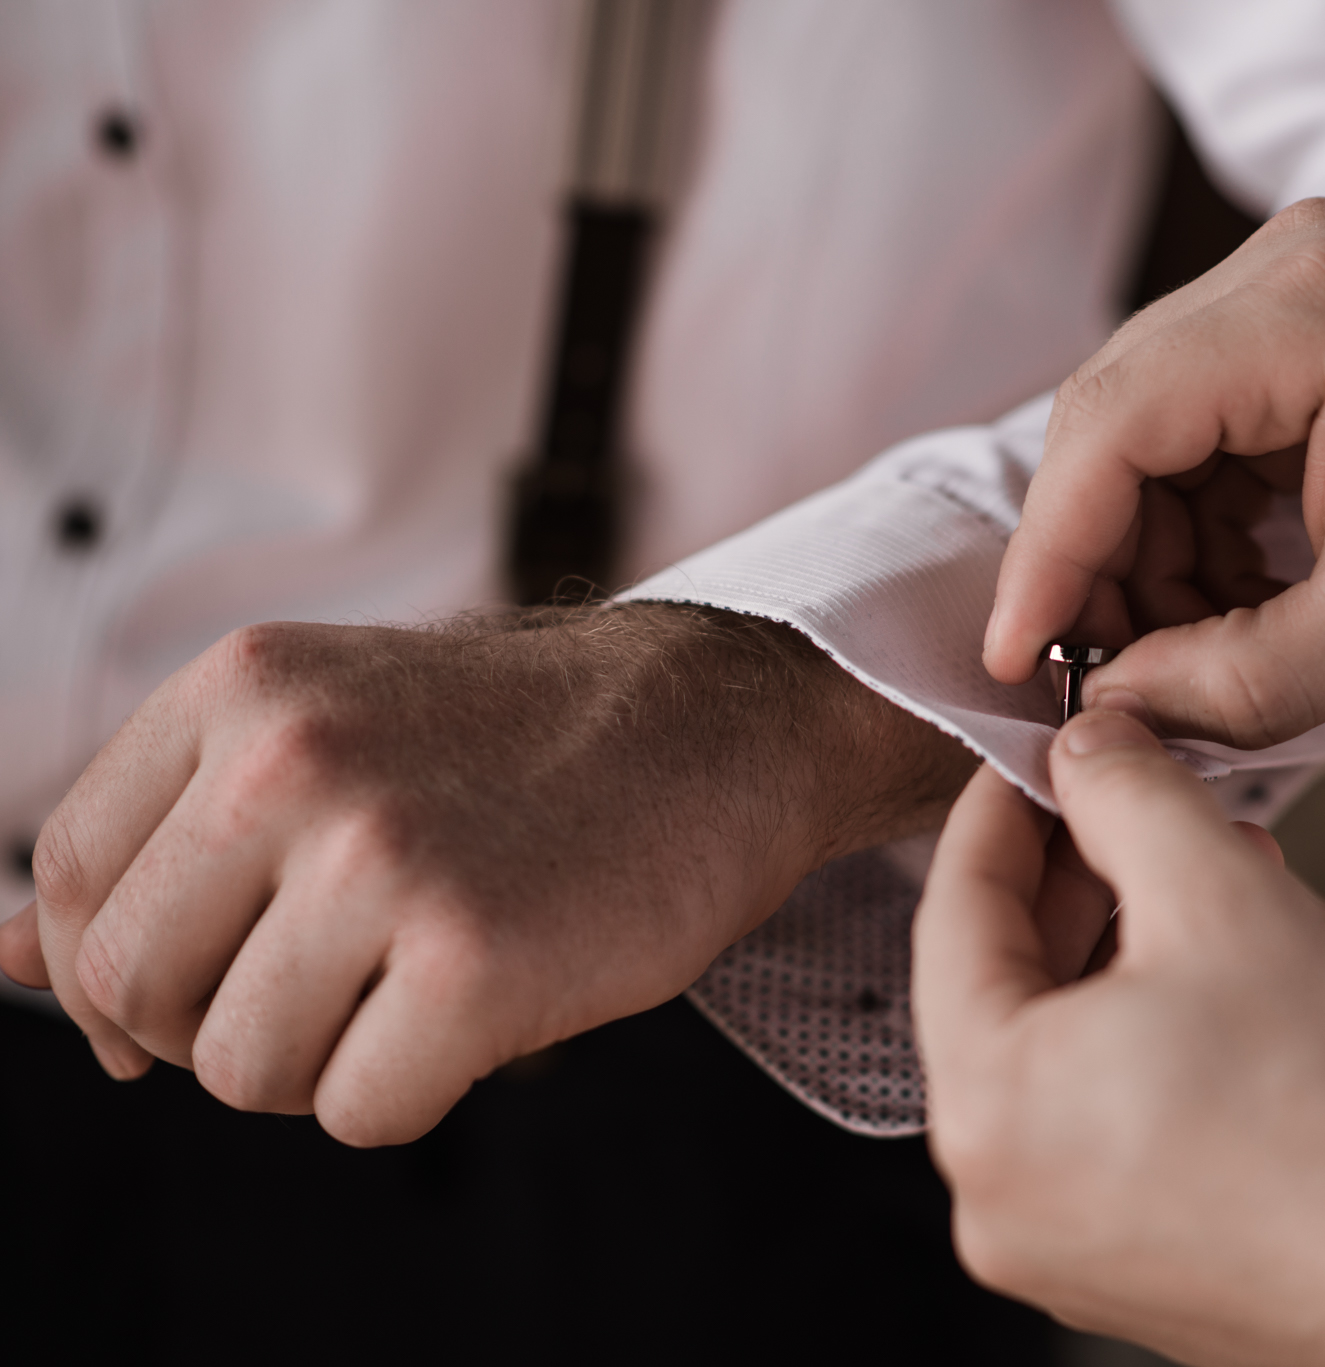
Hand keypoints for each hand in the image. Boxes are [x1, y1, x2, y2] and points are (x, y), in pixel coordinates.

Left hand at [0, 604, 970, 1144]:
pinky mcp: (474, 960)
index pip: (68, 878)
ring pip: (243, 1071)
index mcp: (243, 689)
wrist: (725, 721)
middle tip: (329, 996)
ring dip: (324, 1064)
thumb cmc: (530, 738)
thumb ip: (174, 833)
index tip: (177, 1005)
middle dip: (214, 1030)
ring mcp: (381, 860)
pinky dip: (415, 1091)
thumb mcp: (335, 727)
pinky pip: (360, 1114)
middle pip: (134, 991)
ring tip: (423, 982)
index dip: (100, 975)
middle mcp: (290, 762)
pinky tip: (488, 1007)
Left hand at [914, 711, 1324, 1366]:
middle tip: (1142, 800)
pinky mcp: (1127, 1266)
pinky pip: (1103, 1116)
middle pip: (1006, 985)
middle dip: (1082, 877)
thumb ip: (1130, 798)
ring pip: (1062, 1048)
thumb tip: (1083, 746)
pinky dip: (1146, 1033)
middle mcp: (995, 1191)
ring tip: (1215, 875)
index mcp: (987, 1105)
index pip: (955, 912)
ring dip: (1126, 949)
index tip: (1044, 750)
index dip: (1002, 809)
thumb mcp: (1224, 896)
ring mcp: (1057, 1241)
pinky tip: (1226, 976)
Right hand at [983, 198, 1324, 747]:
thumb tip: (1117, 713)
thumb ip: (1241, 683)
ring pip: (1152, 423)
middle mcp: (1285, 266)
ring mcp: (1300, 281)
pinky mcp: (1319, 317)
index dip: (1049, 556)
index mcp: (1304, 312)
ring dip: (1148, 544)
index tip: (1015, 660)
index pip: (1109, 427)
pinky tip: (1230, 597)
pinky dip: (1199, 515)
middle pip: (1115, 416)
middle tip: (1106, 674)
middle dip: (1099, 557)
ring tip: (1188, 652)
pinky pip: (1208, 420)